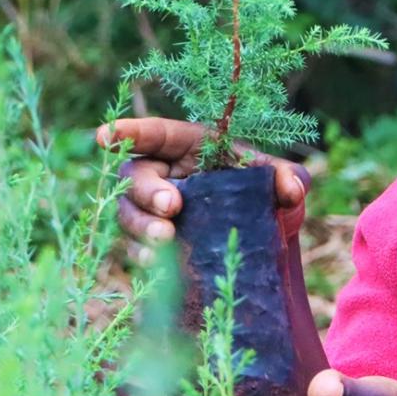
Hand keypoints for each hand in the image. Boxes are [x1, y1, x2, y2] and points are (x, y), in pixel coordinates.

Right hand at [94, 117, 308, 260]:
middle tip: (172, 207)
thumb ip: (290, 177)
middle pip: (135, 175)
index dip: (129, 131)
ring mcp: (151, 209)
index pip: (155, 134)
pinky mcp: (151, 241)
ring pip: (127, 212)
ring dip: (141, 226)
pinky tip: (158, 264)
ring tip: (166, 240)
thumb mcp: (278, 179)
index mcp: (188, 146)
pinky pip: (135, 246)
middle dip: (146, 191)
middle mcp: (162, 173)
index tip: (104, 134)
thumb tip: (292, 190)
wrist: (258, 232)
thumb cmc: (259, 190)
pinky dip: (143, 254)